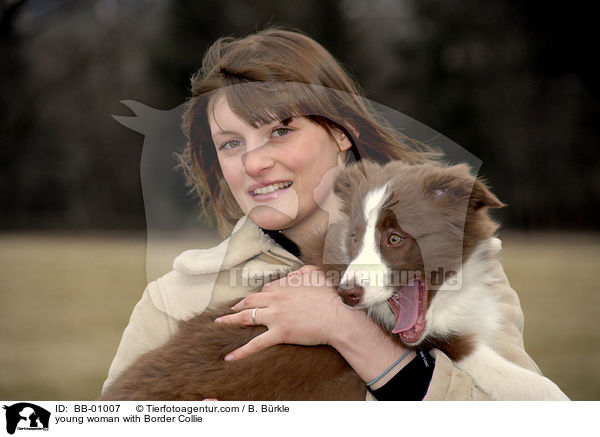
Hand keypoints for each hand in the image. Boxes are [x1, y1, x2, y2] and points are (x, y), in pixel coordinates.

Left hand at [214, 265, 350, 359]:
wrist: (337, 317)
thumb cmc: (330, 297)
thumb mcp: (317, 275)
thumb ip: (303, 271)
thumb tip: (293, 273)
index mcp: (284, 286)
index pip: (266, 288)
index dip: (261, 294)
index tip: (259, 298)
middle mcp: (276, 299)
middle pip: (250, 300)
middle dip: (238, 304)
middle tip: (230, 308)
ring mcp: (276, 317)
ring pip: (246, 317)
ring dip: (230, 320)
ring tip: (219, 322)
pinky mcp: (279, 333)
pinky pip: (256, 344)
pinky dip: (241, 351)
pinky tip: (229, 357)